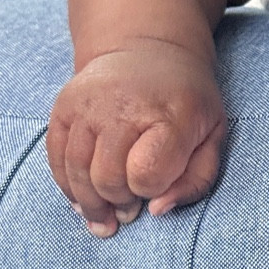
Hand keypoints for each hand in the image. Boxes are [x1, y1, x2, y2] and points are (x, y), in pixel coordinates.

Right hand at [47, 41, 226, 235]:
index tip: (156, 186)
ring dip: (90, 204)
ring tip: (105, 218)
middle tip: (129, 211)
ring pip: (77, 172)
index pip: (147, 173)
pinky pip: (56, 157)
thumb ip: (196, 180)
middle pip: (108, 178)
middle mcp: (123, 105)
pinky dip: (67, 186)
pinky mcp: (64, 105)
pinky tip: (82, 201)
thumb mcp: (212, 136)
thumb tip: (156, 210)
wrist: (150, 51)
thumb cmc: (187, 102)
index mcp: (169, 113)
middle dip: (119, 203)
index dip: (150, 191)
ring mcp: (88, 104)